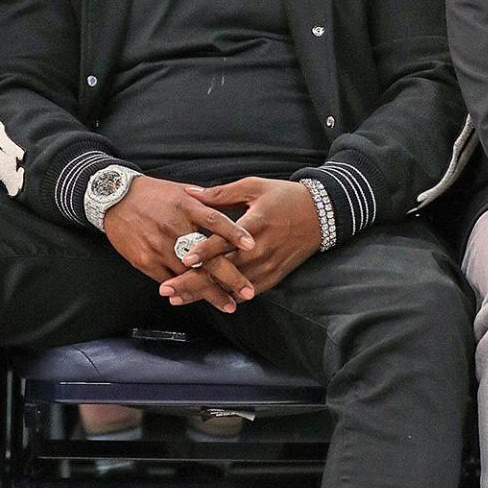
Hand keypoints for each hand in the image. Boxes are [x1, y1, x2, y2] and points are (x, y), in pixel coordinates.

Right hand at [102, 175, 255, 309]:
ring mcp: (159, 246)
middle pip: (206, 256)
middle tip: (249, 291)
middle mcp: (174, 227)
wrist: (113, 198)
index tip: (252, 246)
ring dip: (210, 292)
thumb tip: (230, 206)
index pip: (215, 220)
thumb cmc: (151, 194)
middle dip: (230, 276)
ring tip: (230, 305)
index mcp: (186, 206)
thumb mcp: (179, 190)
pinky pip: (168, 280)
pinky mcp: (145, 260)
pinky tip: (197, 301)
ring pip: (189, 274)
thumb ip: (204, 201)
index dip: (234, 233)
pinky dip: (184, 291)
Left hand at [160, 177, 321, 306]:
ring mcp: (267, 266)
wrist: (321, 215)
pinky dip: (224, 297)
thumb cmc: (284, 197)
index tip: (183, 260)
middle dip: (192, 282)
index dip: (204, 252)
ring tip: (177, 299)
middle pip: (222, 271)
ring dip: (203, 294)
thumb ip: (220, 194)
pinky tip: (204, 301)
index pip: (225, 242)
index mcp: (254, 225)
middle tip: (166, 290)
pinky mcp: (273, 276)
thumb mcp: (253, 187)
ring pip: (230, 286)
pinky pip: (246, 292)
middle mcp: (260, 250)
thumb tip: (190, 192)